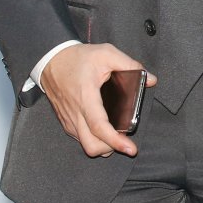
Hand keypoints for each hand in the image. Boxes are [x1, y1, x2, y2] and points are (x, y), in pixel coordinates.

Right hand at [39, 43, 155, 157]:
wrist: (51, 59)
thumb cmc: (78, 57)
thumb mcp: (106, 53)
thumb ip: (130, 65)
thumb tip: (151, 79)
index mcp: (86, 97)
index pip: (100, 127)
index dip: (115, 141)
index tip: (131, 149)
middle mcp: (75, 113)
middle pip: (91, 145)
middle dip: (110, 148)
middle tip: (126, 141)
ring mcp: (68, 119)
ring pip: (84, 144)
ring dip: (102, 146)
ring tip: (116, 137)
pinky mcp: (65, 120)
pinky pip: (79, 138)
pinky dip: (93, 139)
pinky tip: (104, 130)